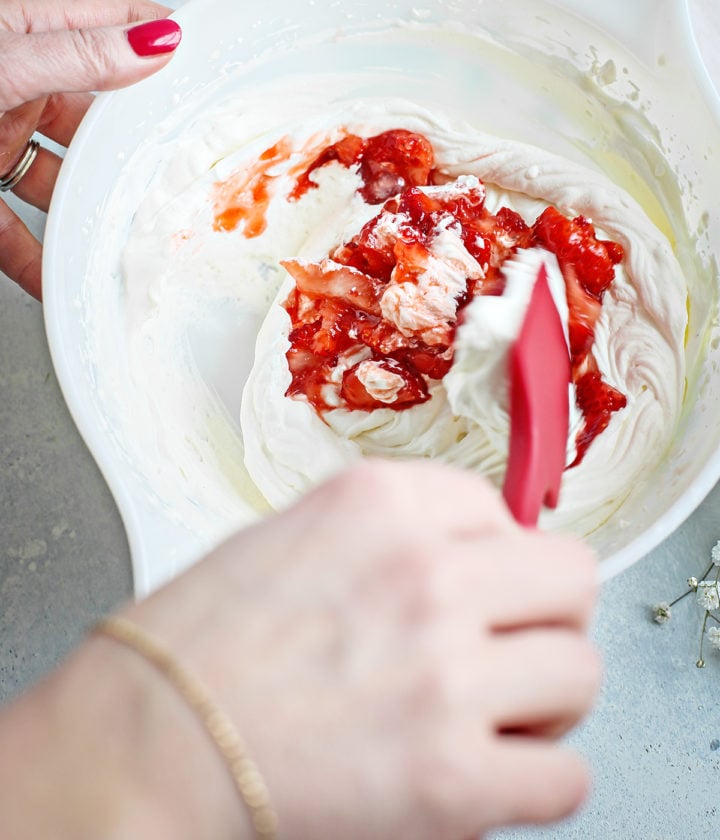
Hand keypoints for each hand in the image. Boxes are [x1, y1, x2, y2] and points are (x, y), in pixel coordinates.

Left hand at [0, 0, 180, 299]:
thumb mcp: (0, 63)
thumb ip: (79, 57)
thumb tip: (157, 39)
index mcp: (21, 37)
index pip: (109, 28)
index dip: (159, 42)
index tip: (212, 67)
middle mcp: (14, 89)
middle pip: (95, 119)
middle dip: (135, 149)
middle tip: (184, 171)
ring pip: (62, 183)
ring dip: (91, 214)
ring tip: (133, 237)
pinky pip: (17, 234)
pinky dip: (41, 262)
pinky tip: (65, 281)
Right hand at [128, 460, 600, 839]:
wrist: (141, 744)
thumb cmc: (197, 647)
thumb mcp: (293, 535)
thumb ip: (389, 535)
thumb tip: (469, 556)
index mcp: (383, 502)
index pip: (503, 513)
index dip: (492, 561)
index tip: (475, 593)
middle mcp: (427, 572)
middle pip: (569, 577)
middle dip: (544, 616)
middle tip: (511, 648)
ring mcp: (445, 672)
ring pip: (580, 672)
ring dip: (546, 699)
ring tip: (494, 717)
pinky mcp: (451, 777)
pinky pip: (562, 780)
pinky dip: (534, 785)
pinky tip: (486, 777)